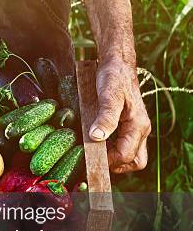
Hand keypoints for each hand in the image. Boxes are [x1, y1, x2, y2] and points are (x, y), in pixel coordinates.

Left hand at [89, 58, 150, 172]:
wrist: (117, 65)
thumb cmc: (113, 79)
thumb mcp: (108, 96)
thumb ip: (105, 117)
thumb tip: (97, 137)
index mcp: (138, 125)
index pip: (126, 156)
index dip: (108, 161)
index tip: (89, 157)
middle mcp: (141, 130)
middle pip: (135, 161)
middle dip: (116, 164)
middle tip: (96, 157)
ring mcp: (136, 129)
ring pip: (131, 155)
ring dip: (114, 158)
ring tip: (94, 149)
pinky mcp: (129, 126)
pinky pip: (124, 145)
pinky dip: (112, 149)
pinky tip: (97, 142)